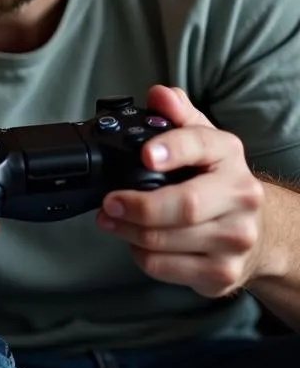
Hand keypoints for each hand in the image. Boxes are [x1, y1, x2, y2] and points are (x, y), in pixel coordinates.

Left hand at [96, 85, 264, 296]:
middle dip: (137, 206)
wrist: (260, 230)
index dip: (172, 149)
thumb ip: (178, 114)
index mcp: (228, 157)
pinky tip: (135, 242)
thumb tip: (159, 94)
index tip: (146, 154)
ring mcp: (235, 239)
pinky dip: (141, 255)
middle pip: (184, 206)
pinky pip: (166, 267)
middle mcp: (240, 198)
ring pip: (168, 241)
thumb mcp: (202, 140)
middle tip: (108, 202)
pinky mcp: (222, 273)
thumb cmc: (218, 180)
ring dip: (128, 231)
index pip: (200, 146)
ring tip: (111, 219)